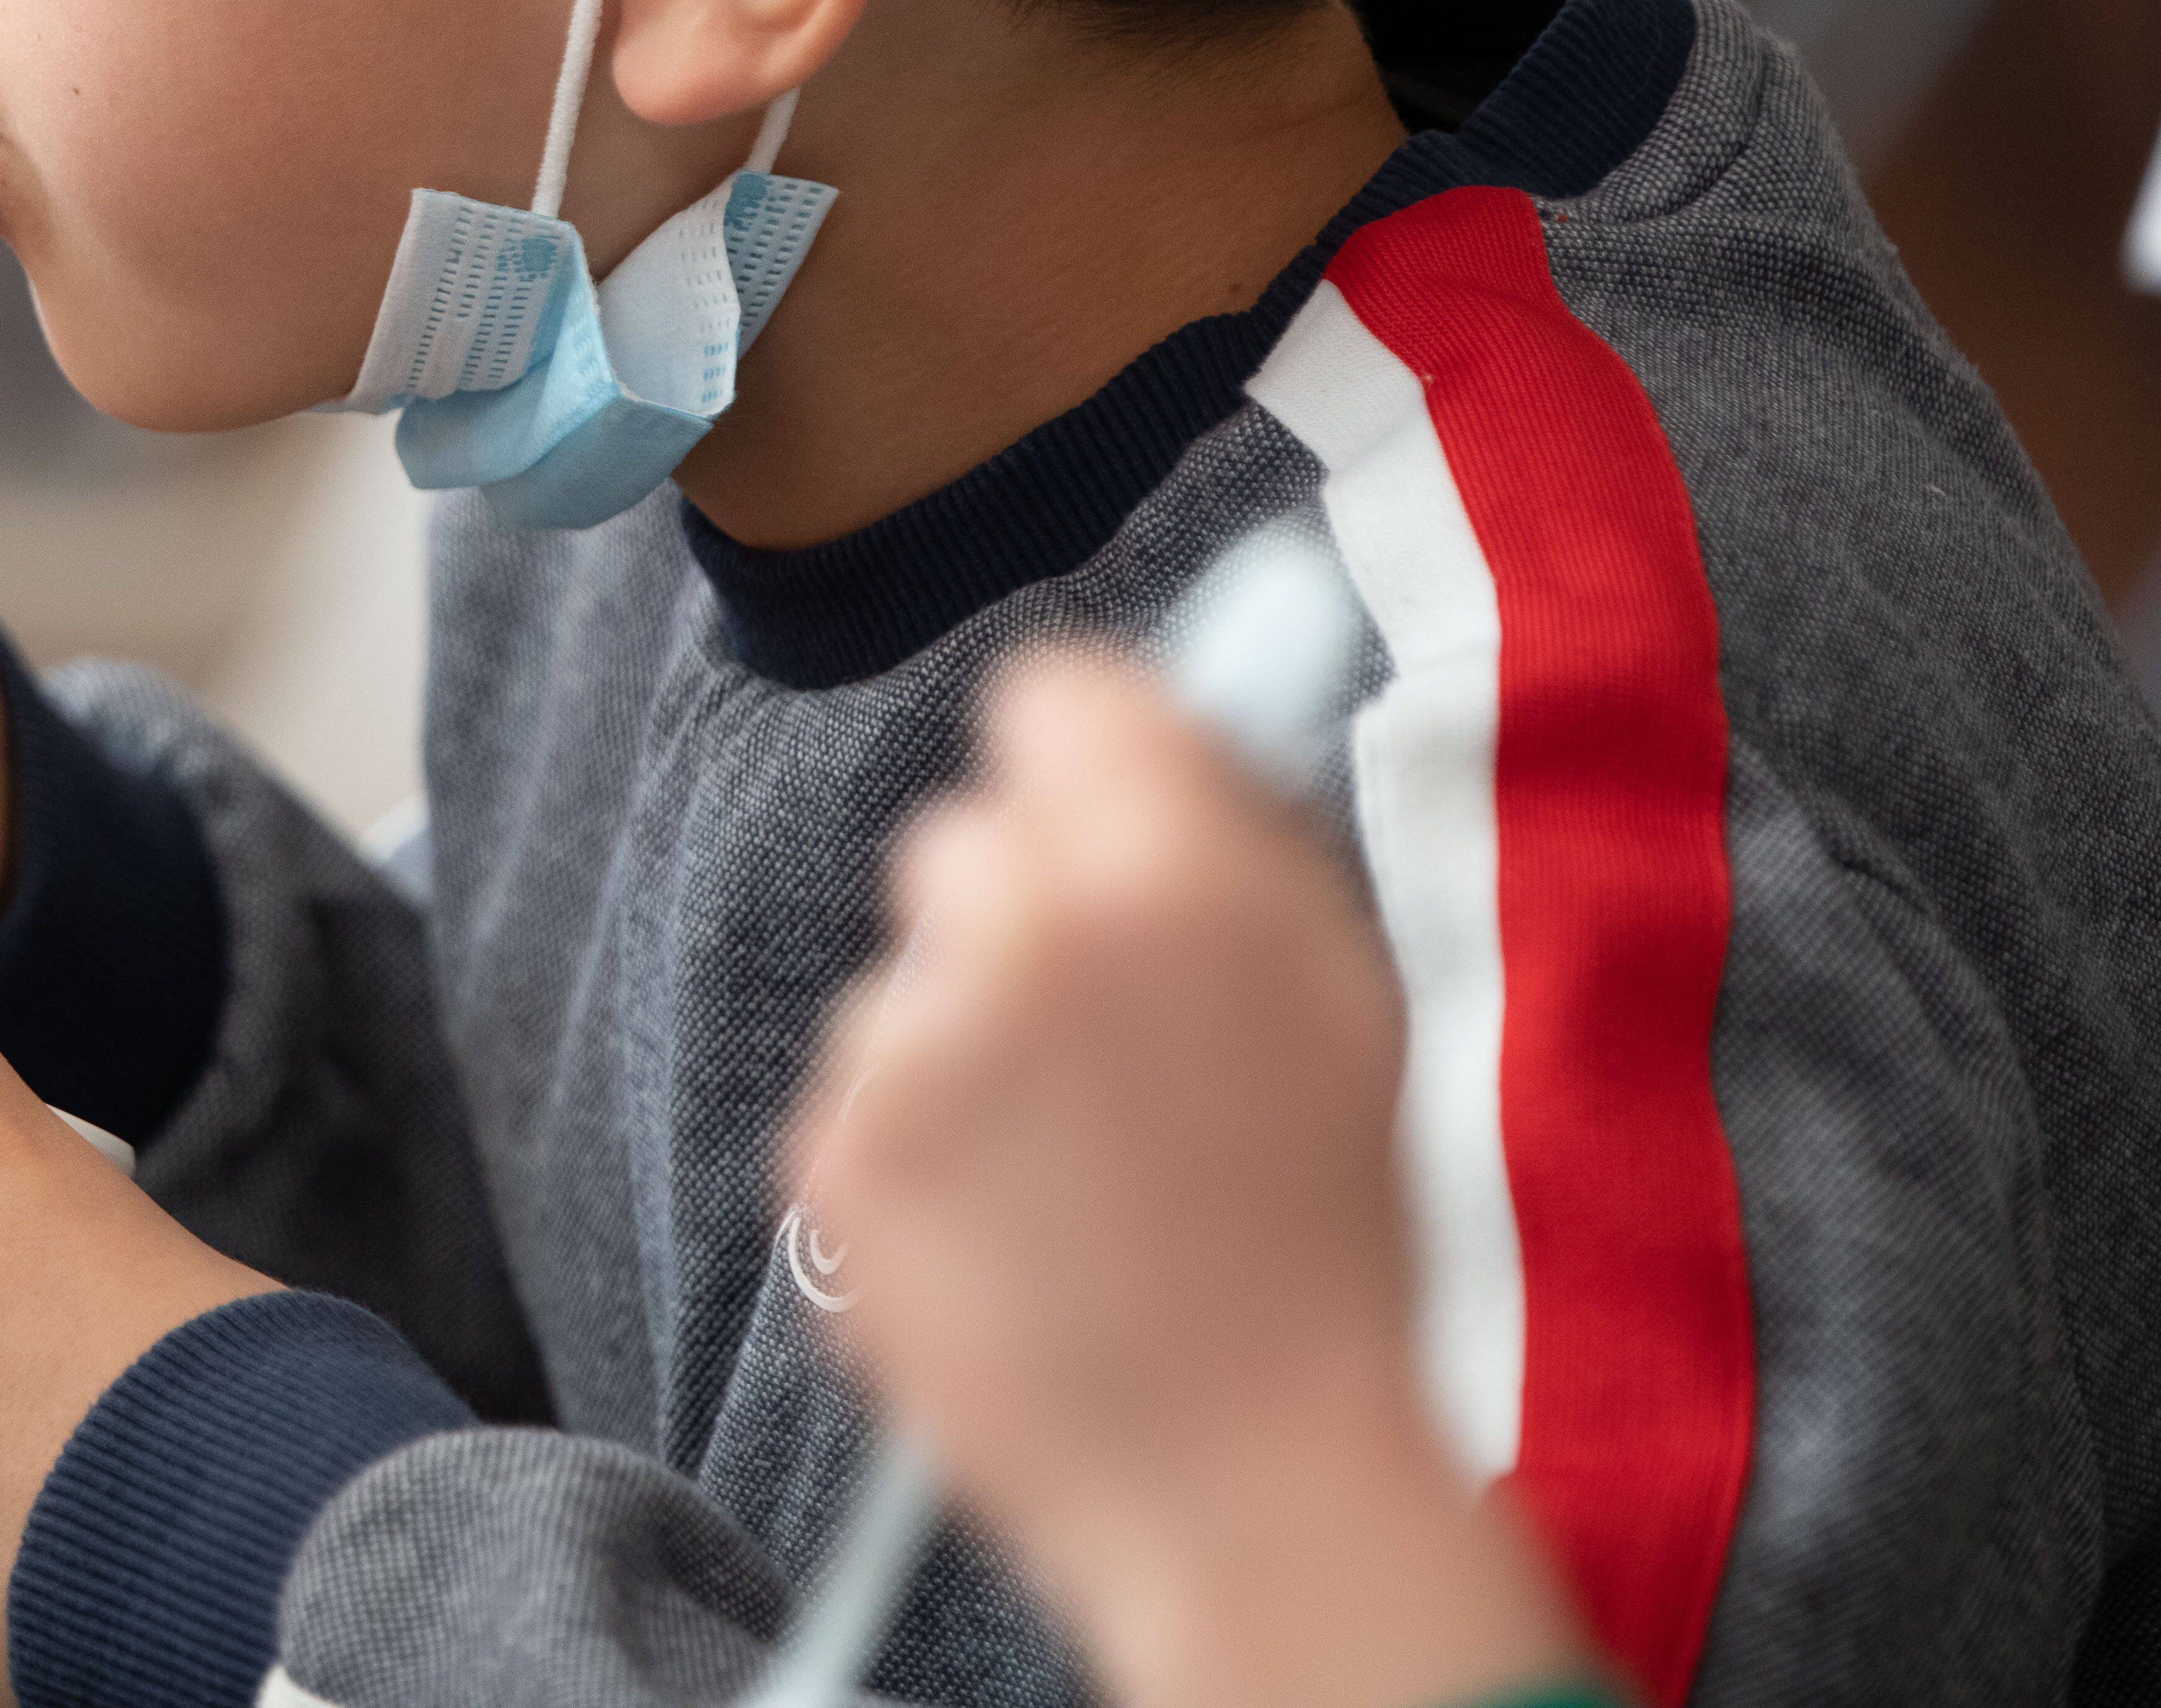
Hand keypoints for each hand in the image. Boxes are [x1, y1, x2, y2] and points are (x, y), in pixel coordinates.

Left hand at [791, 651, 1593, 1707]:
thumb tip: (1151, 713)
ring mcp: (910, 1043)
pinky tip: (1011, 1238)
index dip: (1081, 760)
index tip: (1104, 822)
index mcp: (1171, 867)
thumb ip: (1231, 831)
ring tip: (1075, 1176)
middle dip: (1021, 913)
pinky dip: (916, 1155)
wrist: (1250, 1485)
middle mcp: (1023, 926)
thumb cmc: (1325, 1243)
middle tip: (1106, 1045)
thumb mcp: (1344, 996)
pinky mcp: (835, 1153)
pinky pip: (861, 1096)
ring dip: (967, 1045)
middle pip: (962, 836)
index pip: (1049, 692)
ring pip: (907, 976)